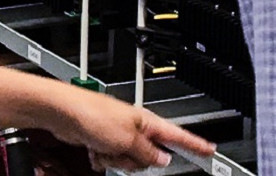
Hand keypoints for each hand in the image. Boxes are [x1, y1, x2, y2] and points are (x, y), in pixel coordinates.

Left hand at [43, 84, 214, 171]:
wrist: (63, 113)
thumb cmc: (93, 114)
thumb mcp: (128, 139)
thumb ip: (148, 152)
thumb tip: (163, 159)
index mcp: (147, 121)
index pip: (179, 134)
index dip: (196, 144)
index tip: (211, 150)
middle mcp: (135, 127)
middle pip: (151, 156)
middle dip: (136, 161)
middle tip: (122, 153)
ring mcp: (119, 134)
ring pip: (130, 161)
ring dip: (116, 161)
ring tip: (104, 149)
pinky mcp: (104, 140)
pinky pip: (112, 160)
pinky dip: (103, 159)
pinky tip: (94, 151)